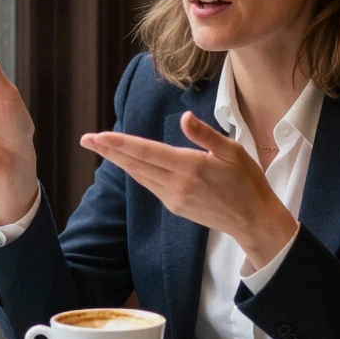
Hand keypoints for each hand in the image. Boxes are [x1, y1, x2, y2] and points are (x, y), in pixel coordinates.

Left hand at [80, 111, 297, 267]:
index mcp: (190, 167)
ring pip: (140, 176)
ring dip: (119, 161)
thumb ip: (205, 135)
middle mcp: (177, 184)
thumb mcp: (233, 151)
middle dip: (109, 151)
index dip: (120, 144)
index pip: (147, 152)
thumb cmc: (247, 181)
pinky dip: (137, 172)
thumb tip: (184, 118)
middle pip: (135, 164)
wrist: (253, 220)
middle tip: (86, 139)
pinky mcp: (175, 206)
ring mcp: (174, 198)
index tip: (98, 137)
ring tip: (101, 147)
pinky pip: (150, 185)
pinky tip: (129, 163)